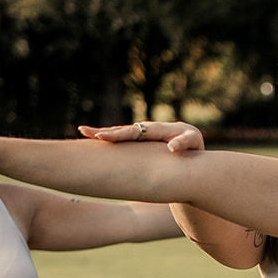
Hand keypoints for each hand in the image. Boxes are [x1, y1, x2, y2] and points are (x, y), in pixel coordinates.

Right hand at [78, 121, 204, 152]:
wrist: (192, 145)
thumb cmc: (193, 145)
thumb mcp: (192, 143)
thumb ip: (184, 143)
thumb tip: (173, 148)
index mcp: (157, 129)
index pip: (134, 132)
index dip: (118, 134)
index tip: (103, 137)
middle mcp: (147, 129)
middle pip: (123, 130)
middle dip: (104, 131)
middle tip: (85, 132)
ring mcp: (142, 134)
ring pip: (120, 133)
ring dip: (102, 133)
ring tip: (84, 132)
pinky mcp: (140, 141)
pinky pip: (122, 140)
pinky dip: (109, 139)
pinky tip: (94, 140)